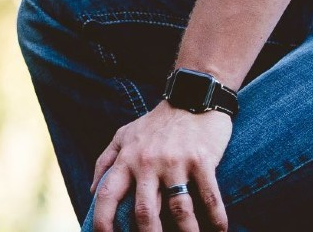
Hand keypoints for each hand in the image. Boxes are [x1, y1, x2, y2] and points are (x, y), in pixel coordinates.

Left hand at [90, 102, 231, 231]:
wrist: (191, 95)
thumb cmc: (156, 122)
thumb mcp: (124, 135)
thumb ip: (106, 161)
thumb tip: (92, 192)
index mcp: (127, 158)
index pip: (107, 194)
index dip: (102, 221)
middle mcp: (148, 162)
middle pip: (145, 212)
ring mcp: (176, 161)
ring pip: (180, 210)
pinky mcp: (202, 160)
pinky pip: (209, 197)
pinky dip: (217, 218)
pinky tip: (220, 230)